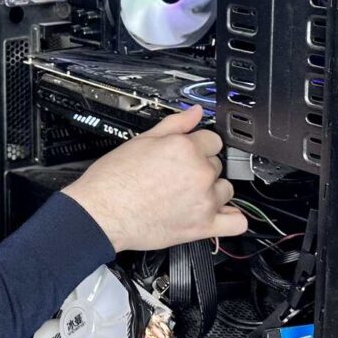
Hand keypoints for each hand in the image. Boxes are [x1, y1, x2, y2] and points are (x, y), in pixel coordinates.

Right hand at [62, 105, 245, 252]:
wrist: (101, 212)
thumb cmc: (113, 180)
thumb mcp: (141, 141)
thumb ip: (174, 124)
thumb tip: (195, 112)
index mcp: (185, 148)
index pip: (212, 139)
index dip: (198, 145)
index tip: (189, 153)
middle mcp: (199, 172)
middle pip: (217, 164)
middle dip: (200, 168)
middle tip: (178, 176)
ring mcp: (204, 201)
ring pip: (225, 189)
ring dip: (212, 191)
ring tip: (187, 195)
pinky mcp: (203, 226)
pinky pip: (236, 223)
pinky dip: (232, 219)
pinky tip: (219, 215)